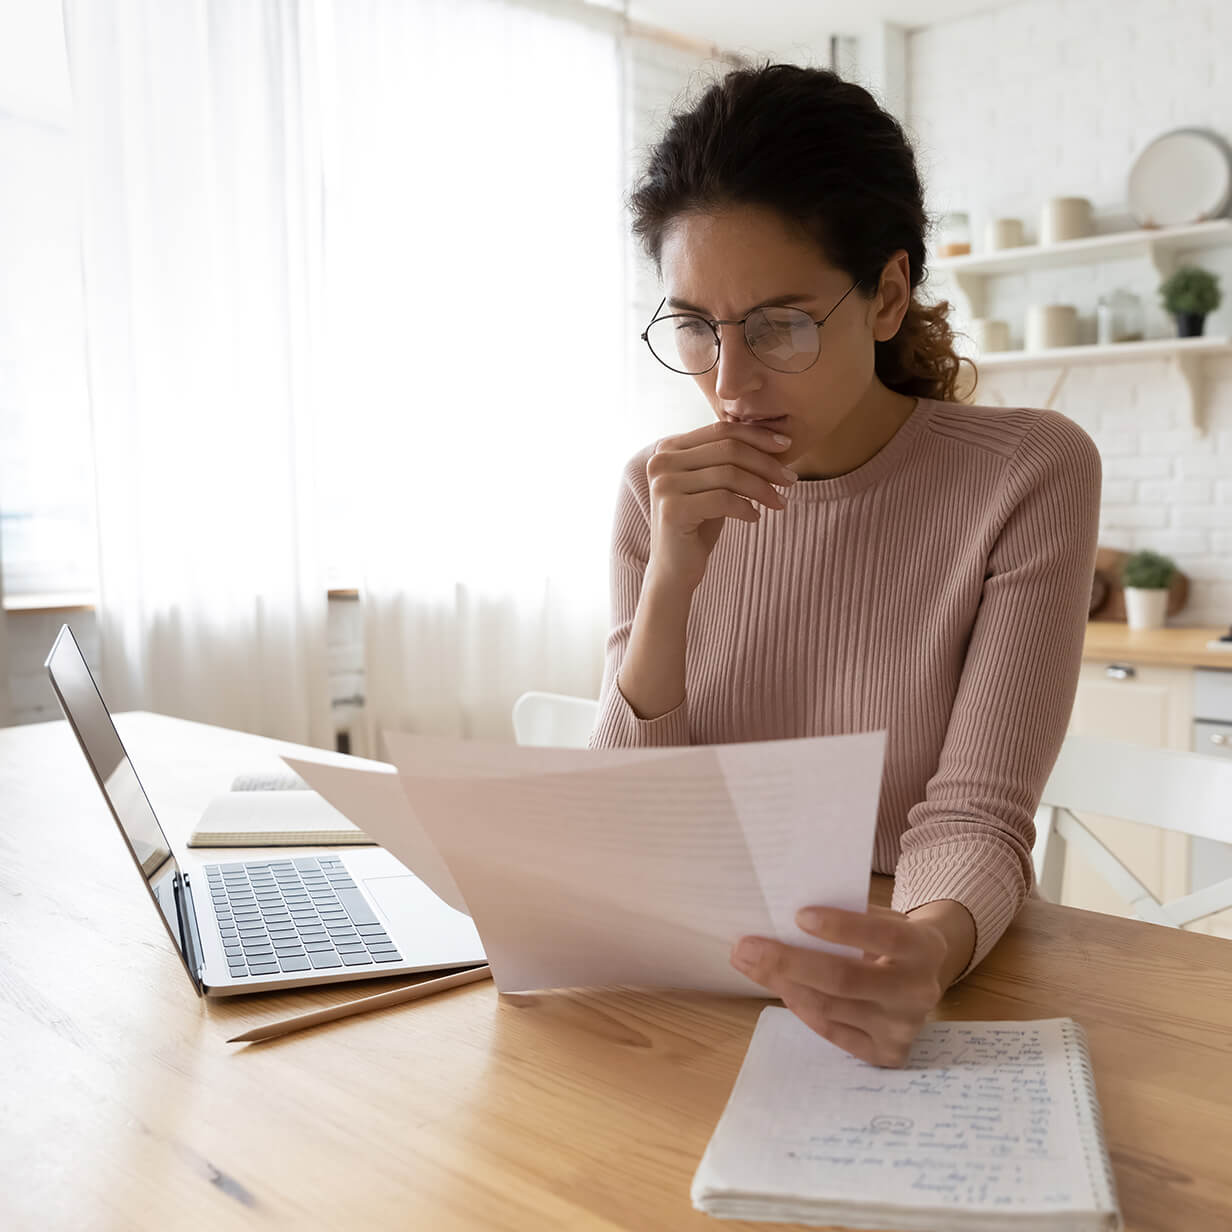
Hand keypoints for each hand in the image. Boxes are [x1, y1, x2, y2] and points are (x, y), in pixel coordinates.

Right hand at [644, 420, 796, 591]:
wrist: (675, 569)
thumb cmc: (699, 523)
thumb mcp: (713, 484)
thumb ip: (728, 458)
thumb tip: (773, 437)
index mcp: (668, 448)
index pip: (721, 430)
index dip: (757, 435)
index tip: (787, 446)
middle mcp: (660, 461)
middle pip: (728, 450)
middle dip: (765, 463)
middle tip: (790, 479)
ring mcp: (664, 485)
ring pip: (729, 475)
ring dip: (762, 488)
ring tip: (779, 502)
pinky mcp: (672, 510)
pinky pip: (723, 500)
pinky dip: (746, 508)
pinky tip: (755, 518)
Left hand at [729, 904, 954, 1067]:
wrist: (928, 977)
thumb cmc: (892, 939)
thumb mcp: (886, 919)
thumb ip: (852, 919)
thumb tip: (787, 921)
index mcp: (923, 949)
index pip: (883, 936)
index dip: (841, 927)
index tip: (798, 915)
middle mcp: (918, 993)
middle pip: (845, 979)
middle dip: (788, 962)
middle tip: (746, 947)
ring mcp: (903, 1029)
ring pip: (829, 1008)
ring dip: (782, 985)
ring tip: (749, 964)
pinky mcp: (888, 1054)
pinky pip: (832, 1032)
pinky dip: (801, 1008)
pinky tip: (780, 988)